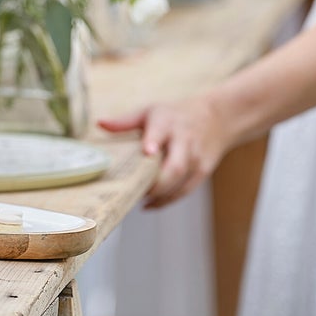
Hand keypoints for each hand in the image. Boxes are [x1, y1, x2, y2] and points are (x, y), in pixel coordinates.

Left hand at [98, 94, 233, 207]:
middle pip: (175, 166)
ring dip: (159, 195)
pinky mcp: (202, 170)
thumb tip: (99, 124)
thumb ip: (125, 121)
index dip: (153, 142)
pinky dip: (167, 200)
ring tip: (138, 199)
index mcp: (167, 123)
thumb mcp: (150, 111)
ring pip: (180, 182)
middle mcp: (184, 141)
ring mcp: (195, 158)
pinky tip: (149, 204)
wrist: (216, 117)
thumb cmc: (175, 114)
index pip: (160, 132)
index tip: (147, 151)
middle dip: (157, 183)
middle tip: (136, 191)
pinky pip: (185, 190)